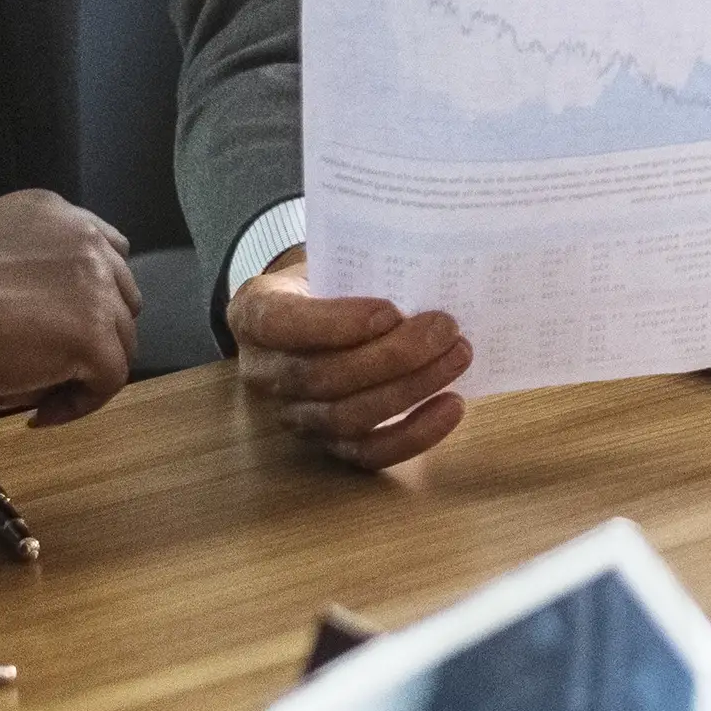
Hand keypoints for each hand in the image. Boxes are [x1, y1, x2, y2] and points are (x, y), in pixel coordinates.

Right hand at [0, 189, 137, 425]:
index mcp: (58, 214)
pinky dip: (78, 404)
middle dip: (88, 334)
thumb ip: (27, 267)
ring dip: (79, 371)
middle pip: (119, 298)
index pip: (106, 254)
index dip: (90, 298)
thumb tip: (40, 314)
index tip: (60, 328)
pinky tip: (38, 414)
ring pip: (118, 341)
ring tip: (27, 393)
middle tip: (42, 365)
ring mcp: (96, 288)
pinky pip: (108, 381)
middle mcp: (86, 242)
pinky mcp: (94, 337)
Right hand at [232, 249, 476, 470]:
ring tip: (457, 357)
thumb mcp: (329, 256)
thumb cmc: (327, 280)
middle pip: (321, 377)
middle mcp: (263, 372)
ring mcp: (292, 415)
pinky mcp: (326, 444)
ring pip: (347, 418)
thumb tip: (427, 265)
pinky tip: (452, 405)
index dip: (336, 323)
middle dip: (392, 357)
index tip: (391, 310)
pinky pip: (368, 454)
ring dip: (410, 390)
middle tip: (445, 329)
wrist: (314, 314)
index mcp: (253, 313)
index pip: (279, 324)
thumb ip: (360, 261)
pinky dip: (415, 435)